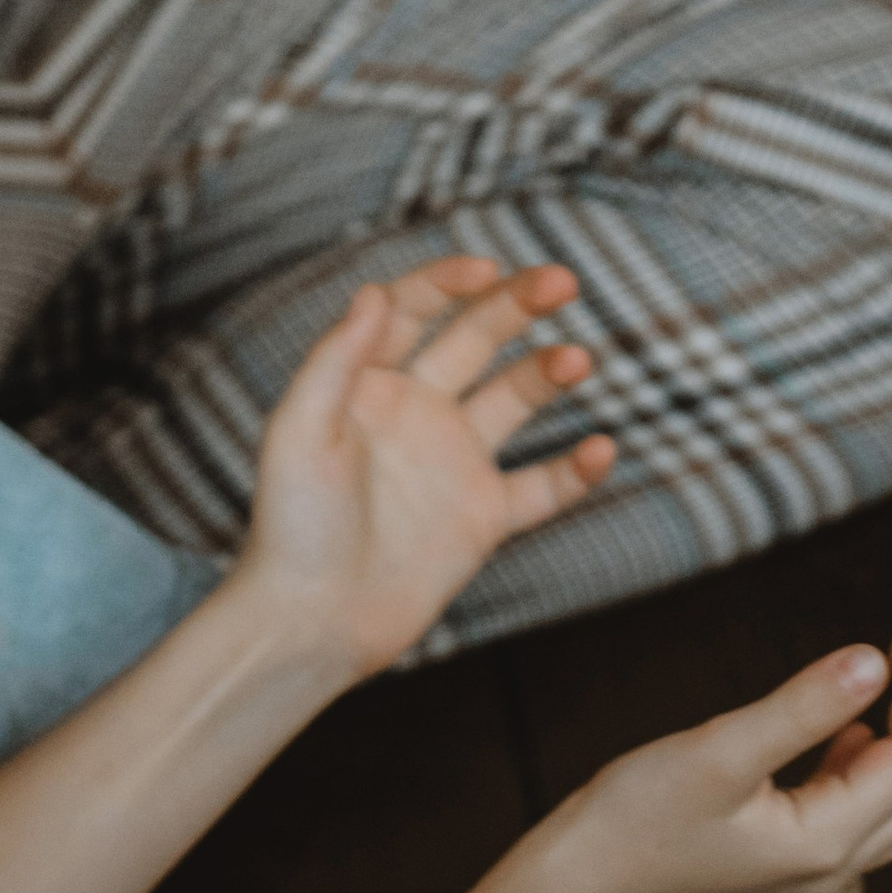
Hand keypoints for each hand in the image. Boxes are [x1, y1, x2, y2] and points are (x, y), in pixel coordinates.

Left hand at [237, 258, 613, 676]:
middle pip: (476, 337)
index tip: (487, 270)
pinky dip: (575, 471)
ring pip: (515, 399)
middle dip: (519, 304)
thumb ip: (335, 360)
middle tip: (564, 282)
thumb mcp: (298, 432)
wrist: (311, 622)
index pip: (414, 309)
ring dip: (548, 373)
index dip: (450, 281)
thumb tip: (375, 289)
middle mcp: (416, 411)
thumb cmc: (291, 527)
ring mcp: (453, 462)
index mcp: (367, 383)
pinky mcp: (482, 517)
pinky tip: (600, 449)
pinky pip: (541, 486)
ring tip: (578, 360)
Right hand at [522, 624, 891, 892]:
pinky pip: (860, 810)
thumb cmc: (633, 819)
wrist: (576, 879)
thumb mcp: (720, 750)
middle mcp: (832, 866)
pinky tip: (856, 728)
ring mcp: (811, 867)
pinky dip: (875, 762)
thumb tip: (876, 660)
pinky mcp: (785, 858)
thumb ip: (804, 707)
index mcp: (826, 842)